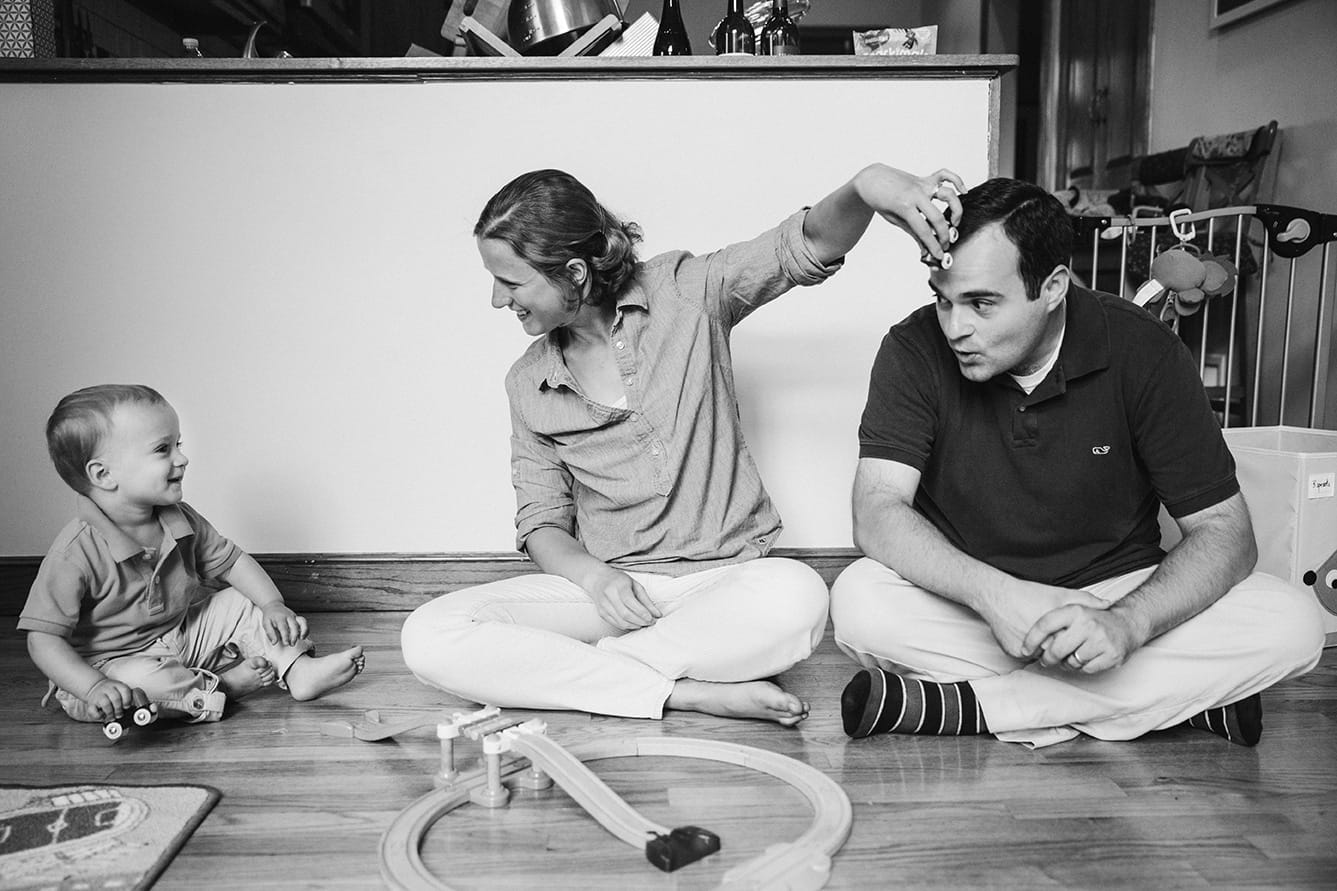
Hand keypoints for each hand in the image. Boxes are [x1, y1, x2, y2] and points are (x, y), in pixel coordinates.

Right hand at [84, 678, 147, 720]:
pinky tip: (102, 715)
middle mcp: (108, 689)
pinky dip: (98, 715)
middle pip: (116, 697)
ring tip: (112, 716)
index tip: (127, 706)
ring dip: (110, 712)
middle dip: (119, 708)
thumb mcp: (120, 691)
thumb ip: (128, 698)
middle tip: (120, 714)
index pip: (125, 690)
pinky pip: (93, 710)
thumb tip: (147, 709)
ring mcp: (98, 695)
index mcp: (118, 686)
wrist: (94, 686)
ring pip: (105, 703)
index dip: (127, 699)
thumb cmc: (111, 692)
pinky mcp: (90, 703)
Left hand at [260, 603, 307, 646]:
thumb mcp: (266, 624)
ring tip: (302, 638)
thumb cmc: (269, 616)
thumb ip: (270, 633)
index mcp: (280, 618)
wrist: (274, 606)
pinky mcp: (297, 618)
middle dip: (295, 635)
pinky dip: (306, 629)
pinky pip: (304, 622)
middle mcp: (288, 616)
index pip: (284, 627)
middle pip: (294, 625)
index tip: (286, 643)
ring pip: (302, 622)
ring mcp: (294, 617)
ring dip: (304, 631)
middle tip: (292, 644)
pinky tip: (303, 636)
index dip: (285, 636)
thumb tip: (274, 642)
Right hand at [583, 566, 661, 631]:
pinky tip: (634, 624)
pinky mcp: (601, 613)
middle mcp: (609, 595)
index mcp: (618, 586)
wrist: (598, 579)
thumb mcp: (635, 585)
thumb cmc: (619, 580)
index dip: (642, 613)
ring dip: (634, 625)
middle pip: (625, 614)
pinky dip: (627, 626)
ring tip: (643, 624)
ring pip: (620, 621)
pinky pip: (615, 623)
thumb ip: (646, 600)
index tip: (652, 618)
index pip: (631, 603)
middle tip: (650, 622)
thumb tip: (658, 614)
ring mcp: (603, 605)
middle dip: (640, 621)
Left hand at [856, 165, 965, 263]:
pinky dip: (957, 180)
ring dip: (956, 210)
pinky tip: (963, 191)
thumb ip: (912, 232)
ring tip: (954, 222)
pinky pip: (945, 175)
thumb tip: (924, 248)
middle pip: (938, 217)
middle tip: (946, 244)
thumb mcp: (892, 219)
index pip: (923, 230)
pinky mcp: (925, 178)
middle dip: (944, 235)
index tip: (939, 255)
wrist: (871, 179)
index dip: (933, 245)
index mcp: (904, 207)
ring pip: (948, 194)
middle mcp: (916, 194)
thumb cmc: (879, 199)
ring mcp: (922, 184)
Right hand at [976, 582, 1106, 660]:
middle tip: (1054, 637)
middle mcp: (1043, 642)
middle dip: (1058, 647)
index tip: (1070, 635)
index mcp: (1057, 629)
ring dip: (1044, 649)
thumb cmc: (1028, 594)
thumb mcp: (1059, 594)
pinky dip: (1028, 648)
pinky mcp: (1014, 652)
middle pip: (1058, 653)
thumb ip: (1085, 599)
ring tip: (1039, 633)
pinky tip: (1024, 633)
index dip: (1073, 640)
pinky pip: (1027, 656)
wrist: (997, 596)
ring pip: (1042, 656)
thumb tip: (1107, 604)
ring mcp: (1027, 649)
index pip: (1073, 644)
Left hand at [1023, 604, 1146, 673]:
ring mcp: (1101, 640)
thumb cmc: (1095, 619)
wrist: (1127, 624)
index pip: (1045, 625)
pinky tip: (1086, 657)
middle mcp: (1088, 624)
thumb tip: (1030, 638)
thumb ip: (1055, 620)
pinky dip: (1083, 667)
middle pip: (1056, 649)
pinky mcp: (1111, 655)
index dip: (1031, 639)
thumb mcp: (1074, 609)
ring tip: (1073, 654)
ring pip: (1071, 662)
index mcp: (1075, 611)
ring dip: (1068, 662)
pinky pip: (1086, 669)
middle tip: (1047, 659)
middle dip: (1048, 658)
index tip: (1025, 649)